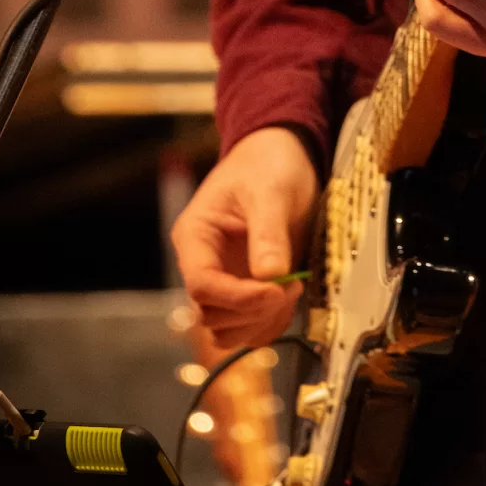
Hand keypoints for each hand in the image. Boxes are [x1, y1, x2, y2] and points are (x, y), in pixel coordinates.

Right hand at [171, 127, 319, 349]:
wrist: (280, 156)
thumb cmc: (268, 164)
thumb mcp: (271, 191)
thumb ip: (268, 233)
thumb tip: (270, 276)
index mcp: (195, 237)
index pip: (201, 285)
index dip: (237, 298)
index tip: (276, 291)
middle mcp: (203, 264)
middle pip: (211, 314)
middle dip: (252, 310)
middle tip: (291, 286)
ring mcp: (224, 280)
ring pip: (227, 329)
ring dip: (261, 322)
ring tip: (291, 290)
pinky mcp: (245, 291)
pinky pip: (249, 327)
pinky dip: (270, 323)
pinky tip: (289, 296)